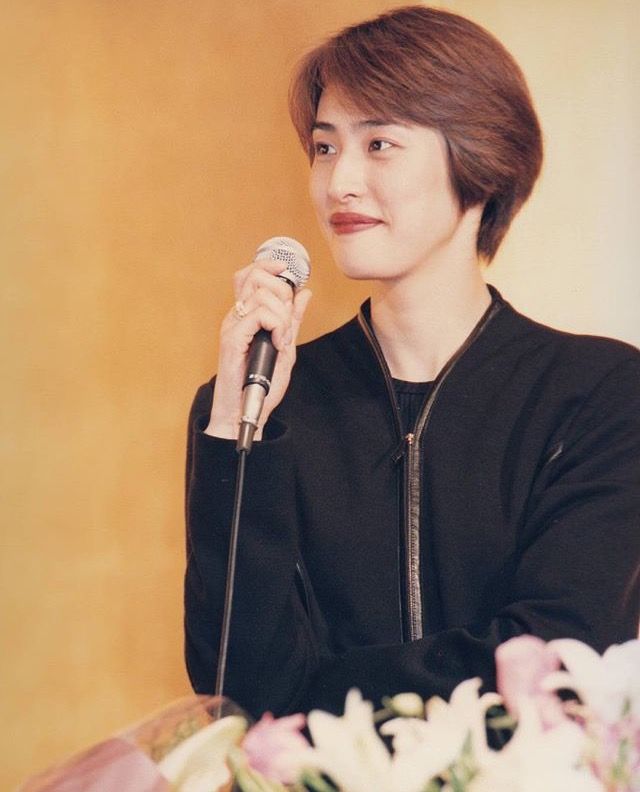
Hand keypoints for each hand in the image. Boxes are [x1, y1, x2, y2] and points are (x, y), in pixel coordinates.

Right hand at [205, 257, 311, 439]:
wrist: (245, 410)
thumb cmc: (261, 383)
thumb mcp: (286, 346)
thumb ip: (293, 319)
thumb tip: (304, 293)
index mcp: (245, 315)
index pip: (250, 274)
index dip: (269, 266)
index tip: (288, 272)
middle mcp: (236, 316)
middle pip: (256, 276)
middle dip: (282, 292)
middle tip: (286, 319)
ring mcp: (232, 325)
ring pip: (262, 294)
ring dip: (282, 315)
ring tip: (281, 338)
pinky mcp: (232, 338)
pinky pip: (260, 315)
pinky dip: (277, 326)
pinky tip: (277, 343)